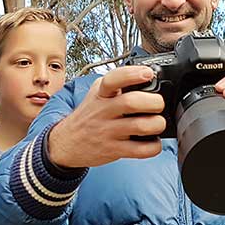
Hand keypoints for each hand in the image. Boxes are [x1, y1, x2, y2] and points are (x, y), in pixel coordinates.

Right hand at [48, 65, 166, 168]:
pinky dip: (154, 146)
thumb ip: (117, 83)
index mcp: (101, 94)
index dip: (133, 74)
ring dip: (157, 124)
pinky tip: (153, 141)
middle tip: (158, 104)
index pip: (114, 79)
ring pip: (141, 126)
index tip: (147, 74)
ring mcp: (108, 132)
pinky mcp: (113, 150)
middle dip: (154, 102)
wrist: (67, 142)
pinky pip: (140, 150)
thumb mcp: (97, 93)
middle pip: (132, 102)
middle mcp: (103, 111)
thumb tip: (145, 74)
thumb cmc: (89, 115)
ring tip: (157, 123)